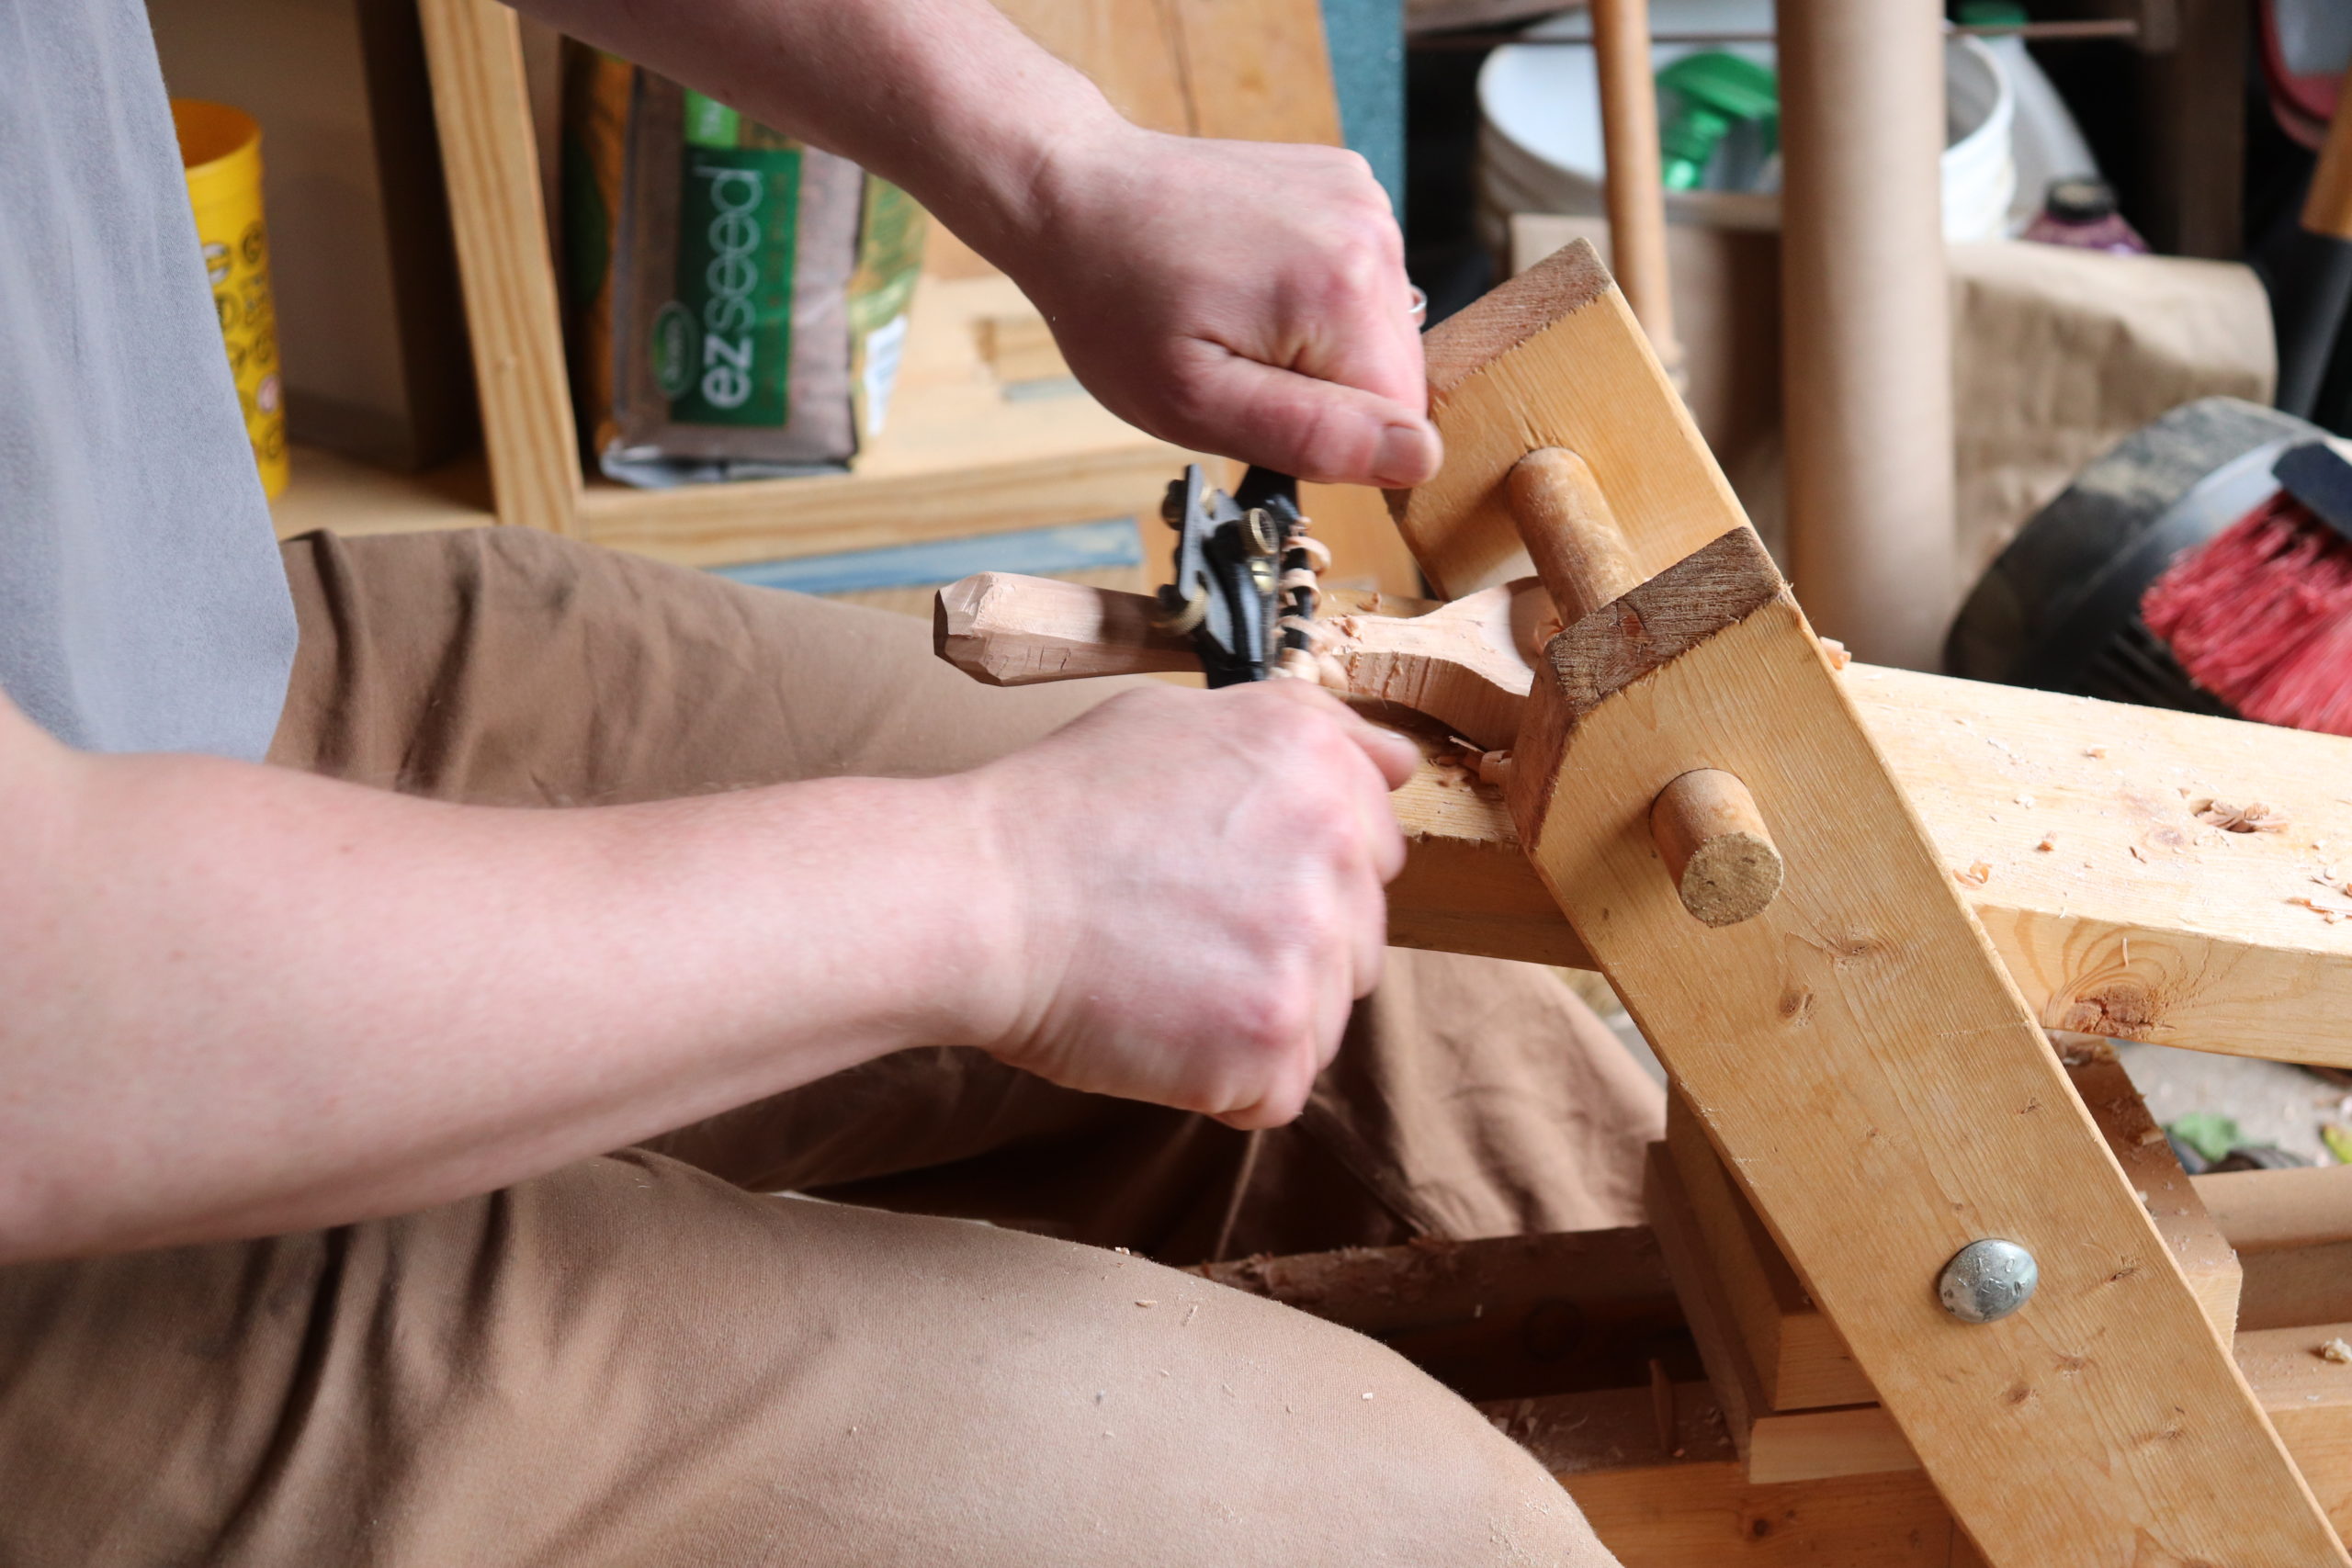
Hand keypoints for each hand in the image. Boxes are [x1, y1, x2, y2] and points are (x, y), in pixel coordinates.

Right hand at [956, 680, 1417, 1127]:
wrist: (976, 897)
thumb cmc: (1058, 811)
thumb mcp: (1181, 719)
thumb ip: (1304, 730)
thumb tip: (1399, 762)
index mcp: (1322, 764)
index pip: (1377, 849)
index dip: (1299, 874)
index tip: (1226, 881)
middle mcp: (1339, 847)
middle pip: (1357, 939)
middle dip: (1284, 949)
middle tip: (1181, 933)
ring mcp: (1312, 949)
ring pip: (1323, 1018)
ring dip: (1254, 1017)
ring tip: (1163, 980)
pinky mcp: (1274, 1040)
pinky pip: (1278, 1088)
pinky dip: (1222, 1082)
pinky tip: (1158, 1032)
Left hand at [1007, 122, 1441, 488]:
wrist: (1078, 195)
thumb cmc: (1117, 304)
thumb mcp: (1196, 403)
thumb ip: (1313, 437)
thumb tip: (1420, 458)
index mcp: (1345, 295)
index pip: (1401, 423)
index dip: (1331, 441)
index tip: (1258, 409)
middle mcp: (1373, 235)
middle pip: (1395, 375)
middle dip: (1326, 392)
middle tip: (1236, 366)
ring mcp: (1363, 200)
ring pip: (1379, 330)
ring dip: (1319, 346)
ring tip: (1236, 317)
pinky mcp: (1347, 184)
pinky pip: (1360, 279)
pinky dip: (1315, 296)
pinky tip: (1252, 279)